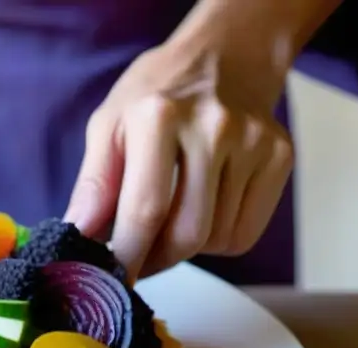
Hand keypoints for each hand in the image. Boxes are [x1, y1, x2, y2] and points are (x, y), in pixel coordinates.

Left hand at [65, 39, 293, 281]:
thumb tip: (78, 237)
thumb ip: (94, 184)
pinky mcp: (279, 157)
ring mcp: (253, 142)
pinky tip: (206, 204)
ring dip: (187, 246)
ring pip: (216, 241)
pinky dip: (218, 238)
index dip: (128, 257)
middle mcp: (213, 127)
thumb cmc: (156, 98)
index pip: (145, 210)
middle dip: (156, 259)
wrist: (222, 57)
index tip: (114, 282)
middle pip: (187, 236)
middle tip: (139, 254)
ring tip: (174, 212)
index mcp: (159, 116)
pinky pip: (244, 234)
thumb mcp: (109, 125)